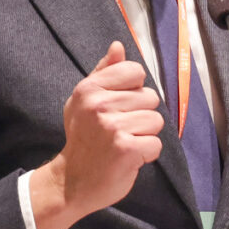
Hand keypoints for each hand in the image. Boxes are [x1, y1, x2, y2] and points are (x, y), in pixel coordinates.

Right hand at [28, 42, 160, 228]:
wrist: (72, 181)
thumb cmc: (82, 138)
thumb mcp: (85, 100)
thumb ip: (104, 72)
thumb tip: (118, 46)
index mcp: (90, 88)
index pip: (136, 72)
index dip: (134, 91)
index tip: (119, 107)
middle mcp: (99, 104)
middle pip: (150, 98)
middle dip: (140, 116)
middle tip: (119, 130)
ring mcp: (113, 127)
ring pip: (156, 121)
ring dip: (145, 135)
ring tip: (124, 143)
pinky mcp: (126, 148)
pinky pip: (156, 144)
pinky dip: (146, 154)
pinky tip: (128, 157)